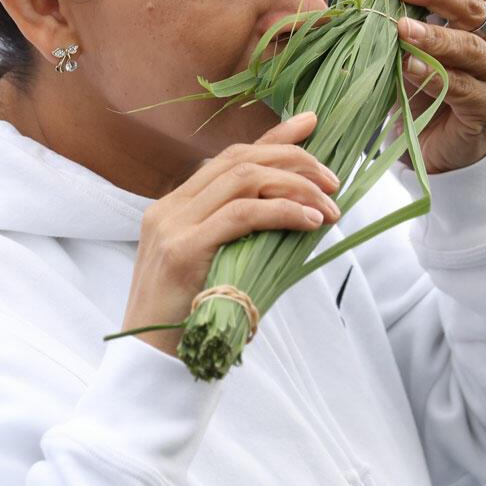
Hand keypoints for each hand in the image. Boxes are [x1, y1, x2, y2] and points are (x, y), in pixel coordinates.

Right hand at [123, 112, 341, 355]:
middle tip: (334, 181)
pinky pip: (243, 214)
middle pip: (240, 159)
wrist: (151, 362)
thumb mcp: (216, 270)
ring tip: (330, 207)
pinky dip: (283, 212)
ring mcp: (173, 226)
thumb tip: (297, 218)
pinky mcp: (183, 250)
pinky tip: (310, 221)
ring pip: (244, 179)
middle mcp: (169, 209)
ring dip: (296, 186)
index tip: (311, 123)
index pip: (228, 157)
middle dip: (294, 160)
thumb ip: (240, 239)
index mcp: (173, 209)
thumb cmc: (190, 324)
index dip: (273, 138)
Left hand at [388, 0, 485, 173]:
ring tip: (401, 28)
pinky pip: (463, 87)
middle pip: (472, 8)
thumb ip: (408, 20)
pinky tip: (410, 66)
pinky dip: (434, 75)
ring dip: (433, 36)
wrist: (443, 147)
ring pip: (470, 48)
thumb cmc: (427, 91)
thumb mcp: (416, 49)